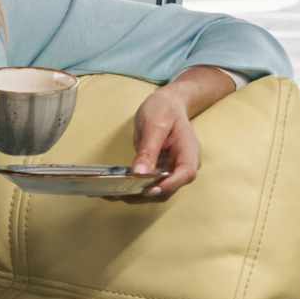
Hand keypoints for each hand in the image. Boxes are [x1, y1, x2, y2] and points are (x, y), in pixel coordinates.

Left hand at [116, 88, 200, 202]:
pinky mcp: (157, 172)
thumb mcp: (155, 125)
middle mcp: (181, 166)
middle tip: (119, 193)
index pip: (185, 174)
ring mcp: (170, 170)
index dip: (169, 185)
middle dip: (144, 194)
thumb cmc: (165, 109)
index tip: (148, 189)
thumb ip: (148, 150)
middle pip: (168, 188)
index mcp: (188, 152)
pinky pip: (147, 184)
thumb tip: (139, 173)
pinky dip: (132, 188)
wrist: (167, 103)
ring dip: (135, 194)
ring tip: (111, 193)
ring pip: (155, 190)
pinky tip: (113, 188)